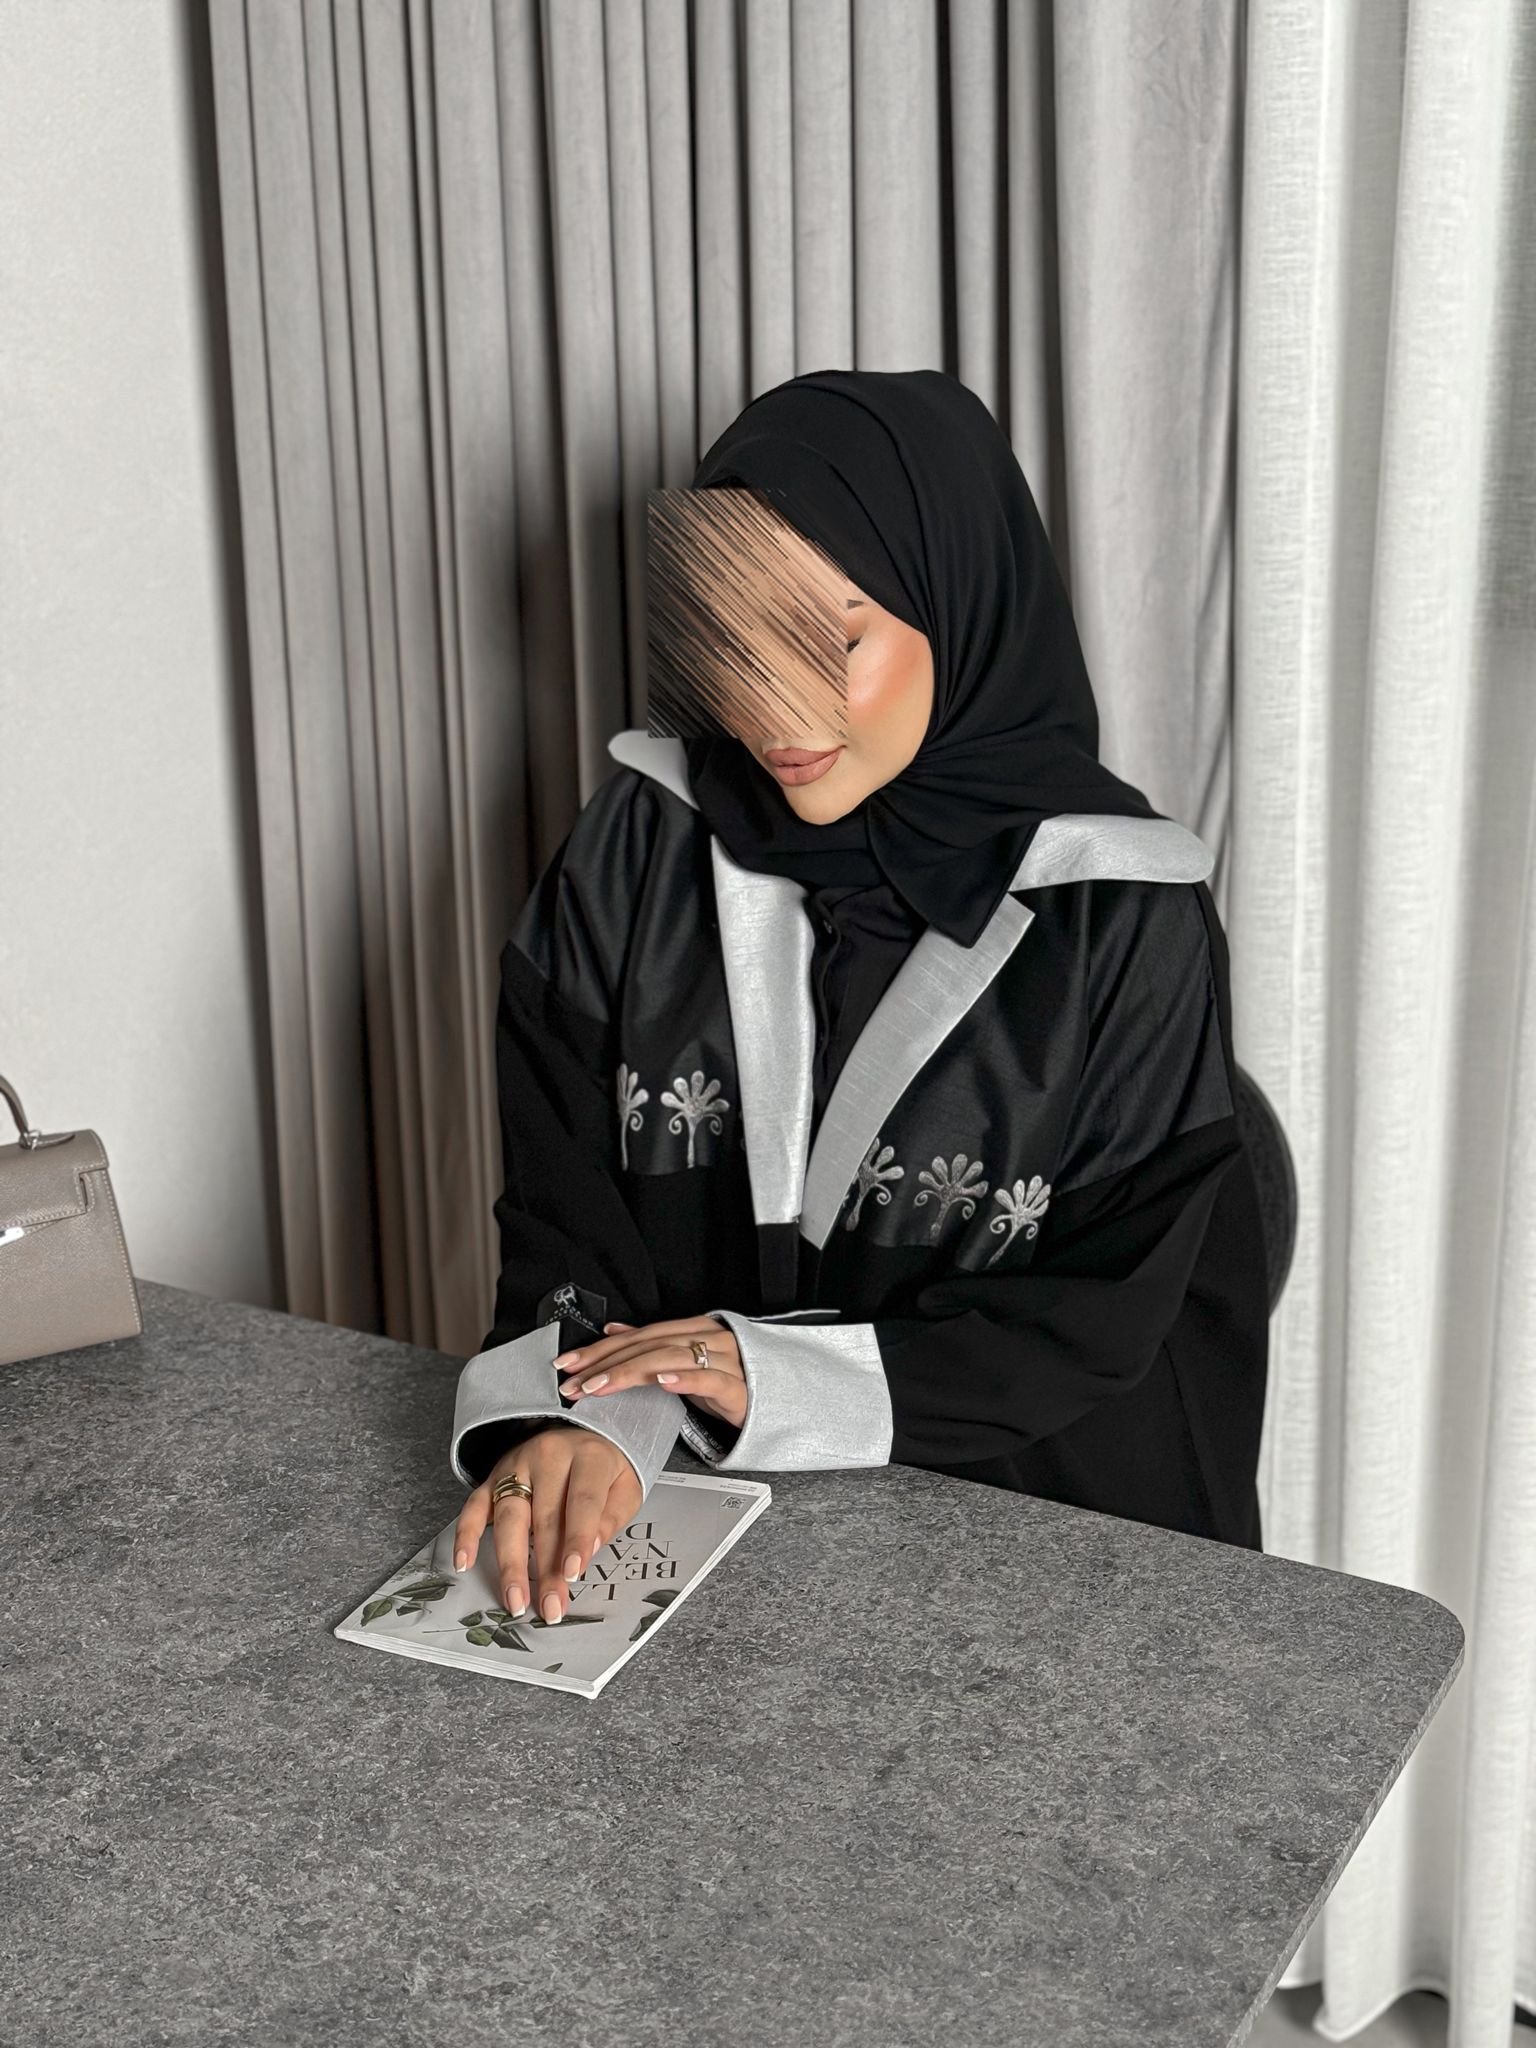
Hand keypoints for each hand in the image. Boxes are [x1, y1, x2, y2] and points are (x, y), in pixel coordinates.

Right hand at [452, 1424, 641, 1625]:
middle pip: (545, 1517)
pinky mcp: (493, 1477)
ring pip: (509, 1517)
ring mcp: (516, 1466)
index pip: (582, 1501)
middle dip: (546, 1568)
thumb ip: (612, 1516)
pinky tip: (464, 1561)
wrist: (579, 1433)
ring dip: (511, 1563)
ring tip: (515, 1599)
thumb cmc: (603, 1469)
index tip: (572, 1573)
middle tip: (550, 1605)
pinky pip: (474, 1506)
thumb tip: (590, 1547)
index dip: (577, 1538)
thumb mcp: (625, 1486)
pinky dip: (466, 1534)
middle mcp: (548, 1457)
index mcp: (588, 1457)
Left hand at [557, 1314, 748, 1432]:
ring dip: (629, 1372)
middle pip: (647, 1345)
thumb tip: (614, 1331)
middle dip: (605, 1363)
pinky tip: (660, 1382)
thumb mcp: (686, 1362)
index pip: (636, 1336)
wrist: (779, 1402)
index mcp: (691, 1329)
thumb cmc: (730, 1383)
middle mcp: (706, 1338)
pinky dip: (683, 1378)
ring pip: (670, 1358)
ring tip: (600, 1386)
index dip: (599, 1349)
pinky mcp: (739, 1387)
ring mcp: (724, 1360)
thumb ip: (651, 1346)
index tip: (568, 1364)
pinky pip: (708, 1379)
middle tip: (573, 1381)